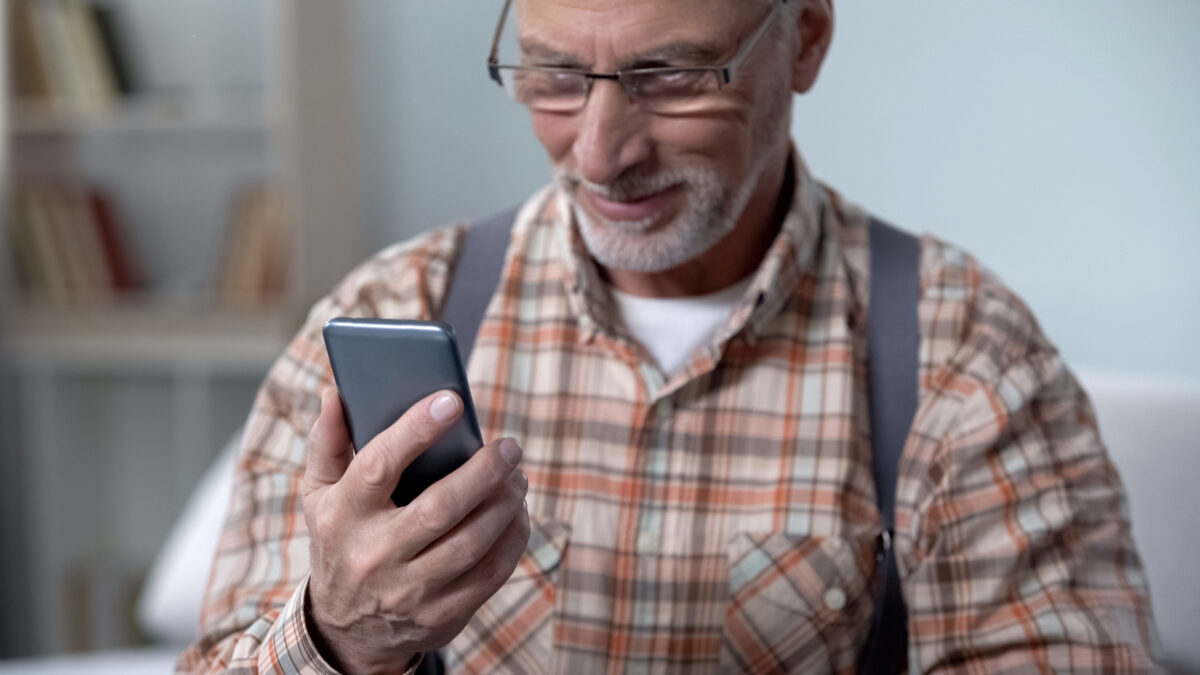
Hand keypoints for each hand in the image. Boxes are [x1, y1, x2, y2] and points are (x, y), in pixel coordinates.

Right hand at [301, 387, 529, 673]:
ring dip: (504, 504)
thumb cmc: (340, 540)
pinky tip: (517, 512)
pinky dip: (512, 538)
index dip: (416, 430)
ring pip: (471, 543)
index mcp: (342, 515)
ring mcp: (408, 590)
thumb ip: (327, 442)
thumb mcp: (318, 495)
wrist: (344, 630)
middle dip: (483, 472)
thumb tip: (336, 392)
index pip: (378, 465)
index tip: (451, 401)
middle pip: (439, 508)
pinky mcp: (440, 615)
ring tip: (517, 476)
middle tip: (509, 446)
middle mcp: (373, 555)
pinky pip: (489, 573)